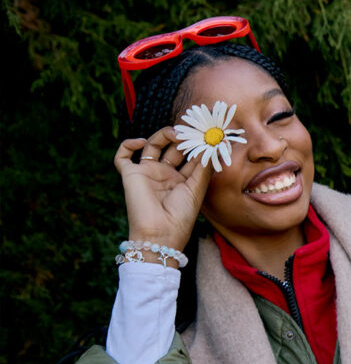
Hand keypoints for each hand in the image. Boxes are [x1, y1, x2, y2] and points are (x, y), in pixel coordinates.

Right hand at [113, 126, 213, 255]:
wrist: (160, 233)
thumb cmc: (181, 215)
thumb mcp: (197, 188)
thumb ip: (204, 165)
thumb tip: (216, 143)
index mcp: (182, 180)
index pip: (189, 156)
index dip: (196, 145)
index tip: (206, 134)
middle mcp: (165, 175)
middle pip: (172, 148)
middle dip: (181, 138)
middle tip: (190, 131)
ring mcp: (147, 174)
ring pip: (151, 146)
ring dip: (162, 135)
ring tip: (174, 134)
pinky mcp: (130, 175)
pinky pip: (122, 157)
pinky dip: (127, 145)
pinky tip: (141, 142)